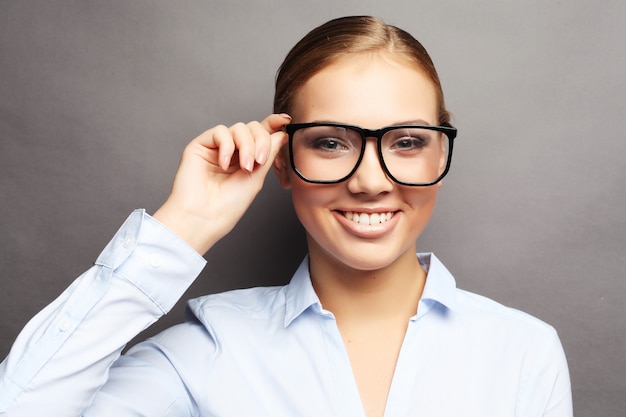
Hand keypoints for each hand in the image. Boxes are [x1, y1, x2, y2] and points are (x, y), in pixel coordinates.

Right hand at [153, 113, 290, 253]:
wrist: (204, 217)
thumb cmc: (228, 206)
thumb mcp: (257, 178)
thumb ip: (268, 154)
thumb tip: (280, 133)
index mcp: (246, 159)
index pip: (260, 135)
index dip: (272, 125)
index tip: (285, 120)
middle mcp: (232, 151)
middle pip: (252, 128)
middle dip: (261, 141)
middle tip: (259, 161)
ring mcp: (216, 148)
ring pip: (239, 128)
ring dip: (247, 145)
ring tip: (245, 166)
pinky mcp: (201, 145)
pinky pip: (220, 131)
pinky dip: (227, 145)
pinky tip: (224, 164)